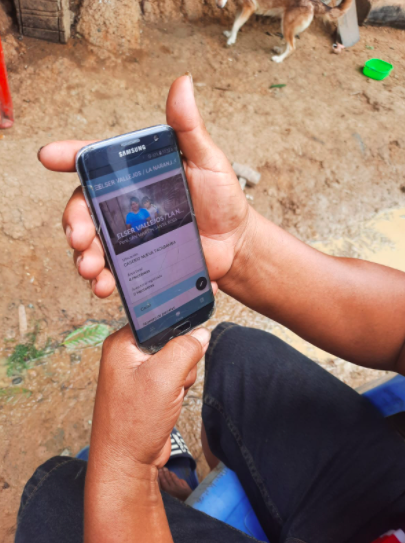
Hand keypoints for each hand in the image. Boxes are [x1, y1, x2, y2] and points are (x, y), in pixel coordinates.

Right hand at [38, 74, 250, 297]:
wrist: (236, 245)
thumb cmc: (223, 199)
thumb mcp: (207, 160)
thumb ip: (189, 128)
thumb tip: (182, 83)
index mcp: (136, 177)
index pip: (96, 163)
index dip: (70, 156)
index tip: (50, 157)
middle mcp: (125, 205)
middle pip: (84, 208)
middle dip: (74, 222)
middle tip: (80, 236)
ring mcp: (129, 236)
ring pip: (92, 243)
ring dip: (83, 256)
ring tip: (91, 268)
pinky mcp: (138, 264)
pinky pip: (112, 271)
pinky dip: (104, 280)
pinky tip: (105, 286)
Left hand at [90, 324, 209, 472]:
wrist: (127, 464)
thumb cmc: (133, 423)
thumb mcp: (164, 377)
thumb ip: (185, 349)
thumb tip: (201, 333)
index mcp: (121, 343)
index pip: (157, 319)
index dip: (177, 326)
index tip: (190, 335)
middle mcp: (127, 355)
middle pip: (170, 339)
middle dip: (180, 359)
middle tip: (172, 377)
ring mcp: (138, 373)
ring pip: (176, 358)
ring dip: (181, 376)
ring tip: (169, 393)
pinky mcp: (148, 388)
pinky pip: (174, 376)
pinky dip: (178, 387)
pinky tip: (170, 401)